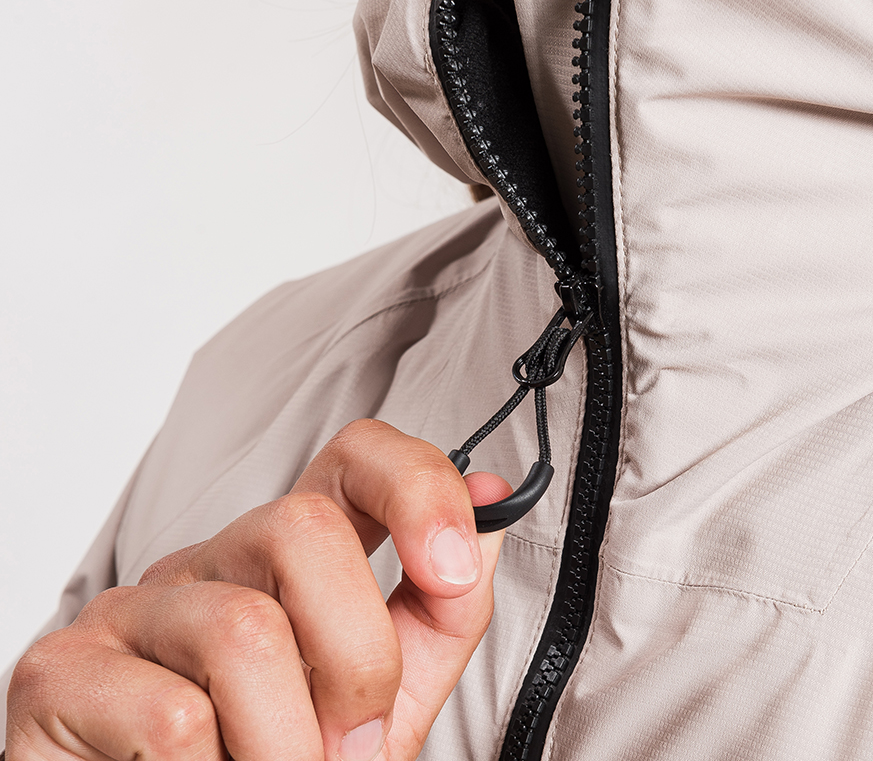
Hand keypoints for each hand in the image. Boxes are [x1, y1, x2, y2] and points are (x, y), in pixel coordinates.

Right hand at [6, 420, 510, 760]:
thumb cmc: (277, 759)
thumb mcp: (384, 691)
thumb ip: (438, 610)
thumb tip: (495, 506)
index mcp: (294, 555)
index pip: (355, 455)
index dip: (416, 486)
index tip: (453, 565)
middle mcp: (215, 558)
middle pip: (303, 529)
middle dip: (358, 656)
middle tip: (353, 744)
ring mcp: (135, 607)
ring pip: (245, 634)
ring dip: (288, 745)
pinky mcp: (63, 671)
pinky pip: (172, 719)